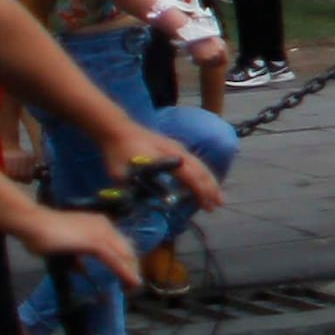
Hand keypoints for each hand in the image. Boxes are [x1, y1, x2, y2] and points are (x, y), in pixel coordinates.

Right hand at [22, 205, 144, 284]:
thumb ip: (77, 258)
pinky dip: (124, 272)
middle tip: (132, 286)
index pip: (120, 244)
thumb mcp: (66, 249)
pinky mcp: (95, 242)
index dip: (126, 261)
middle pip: (127, 249)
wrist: (33, 224)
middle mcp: (105, 226)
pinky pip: (114, 259)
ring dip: (131, 272)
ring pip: (124, 255)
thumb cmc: (44, 235)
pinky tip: (130, 282)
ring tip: (133, 288)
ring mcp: (101, 232)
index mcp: (99, 224)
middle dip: (132, 268)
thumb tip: (82, 270)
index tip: (128, 276)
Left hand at [109, 126, 227, 216]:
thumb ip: (137, 190)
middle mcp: (178, 152)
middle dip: (211, 188)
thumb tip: (149, 205)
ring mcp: (177, 148)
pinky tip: (202, 180)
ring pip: (200, 165)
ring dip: (209, 181)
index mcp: (168, 158)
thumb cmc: (119, 152)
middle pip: (201, 171)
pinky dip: (202, 173)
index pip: (191, 177)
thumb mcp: (122, 175)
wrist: (116, 128)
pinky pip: (194, 162)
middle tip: (218, 205)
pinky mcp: (174, 147)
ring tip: (216, 196)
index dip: (201, 192)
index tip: (208, 206)